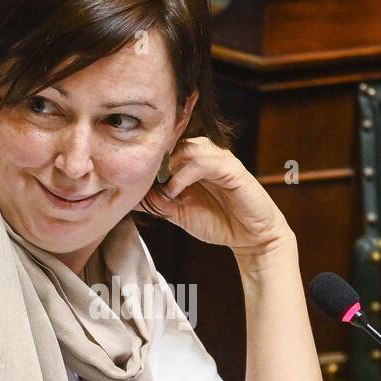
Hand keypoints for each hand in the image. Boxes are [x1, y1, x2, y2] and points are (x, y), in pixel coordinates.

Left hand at [134, 137, 291, 258]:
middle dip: (154, 159)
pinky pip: (203, 163)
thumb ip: (157, 202)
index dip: (148, 158)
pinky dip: (183, 175)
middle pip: (173, 142)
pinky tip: (173, 190)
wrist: (250, 238)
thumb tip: (130, 195)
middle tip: (140, 178)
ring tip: (158, 186)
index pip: (166, 147)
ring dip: (167, 166)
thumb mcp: (178, 213)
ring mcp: (220, 160)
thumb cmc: (217, 222)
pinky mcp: (232, 169)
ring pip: (186, 148)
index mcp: (192, 161)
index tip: (130, 175)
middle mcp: (206, 155)